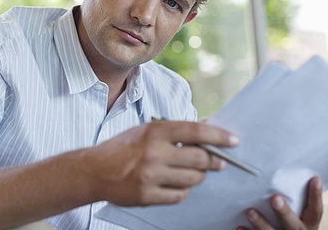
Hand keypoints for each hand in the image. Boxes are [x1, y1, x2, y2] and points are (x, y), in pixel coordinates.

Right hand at [83, 120, 237, 206]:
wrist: (94, 170)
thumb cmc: (122, 148)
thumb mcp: (145, 131)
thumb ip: (173, 132)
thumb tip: (206, 130)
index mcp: (154, 131)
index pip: (196, 131)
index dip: (219, 135)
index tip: (233, 141)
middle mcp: (154, 152)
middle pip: (200, 158)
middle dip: (213, 160)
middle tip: (216, 161)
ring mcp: (151, 175)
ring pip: (193, 179)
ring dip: (198, 176)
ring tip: (190, 172)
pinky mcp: (147, 195)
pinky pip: (180, 196)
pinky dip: (182, 190)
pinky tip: (175, 184)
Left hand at [237, 176, 322, 229]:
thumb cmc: (290, 222)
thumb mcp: (299, 214)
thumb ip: (294, 200)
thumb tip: (283, 175)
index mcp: (308, 224)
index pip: (315, 210)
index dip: (315, 195)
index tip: (313, 179)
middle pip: (294, 225)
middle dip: (284, 212)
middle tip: (275, 198)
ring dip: (261, 223)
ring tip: (250, 211)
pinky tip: (240, 227)